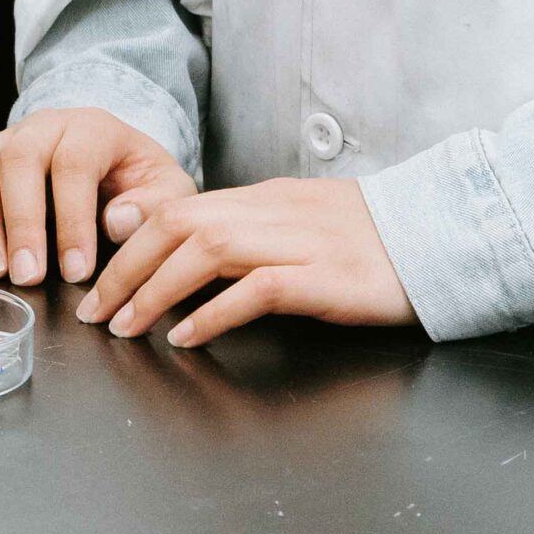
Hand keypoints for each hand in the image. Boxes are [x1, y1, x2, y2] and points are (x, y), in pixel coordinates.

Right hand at [0, 108, 196, 286]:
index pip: (75, 162)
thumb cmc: (137, 180)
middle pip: (18, 158)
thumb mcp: (166, 190)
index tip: (76, 271)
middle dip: (20, 221)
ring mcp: (6, 139)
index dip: (73, 217)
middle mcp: (44, 125)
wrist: (110, 156)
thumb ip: (153, 206)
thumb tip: (117, 222)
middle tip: (26, 276)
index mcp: (93, 128)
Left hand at [77, 177, 415, 346]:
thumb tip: (182, 247)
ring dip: (156, 289)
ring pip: (206, 250)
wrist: (438, 234)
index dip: (130, 241)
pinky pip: (257, 289)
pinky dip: (215, 311)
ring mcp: (298, 242)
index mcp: (261, 198)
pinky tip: (187, 335)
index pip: (178, 207)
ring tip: (127, 326)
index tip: (98, 276)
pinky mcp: (324, 277)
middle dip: (127, 267)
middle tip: (95, 311)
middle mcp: (271, 212)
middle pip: (179, 225)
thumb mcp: (294, 224)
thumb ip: (241, 230)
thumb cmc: (366, 238)